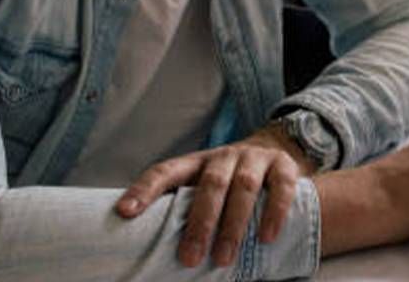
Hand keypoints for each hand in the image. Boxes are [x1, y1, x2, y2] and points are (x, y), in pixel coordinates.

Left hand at [116, 125, 314, 267]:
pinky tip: (266, 237)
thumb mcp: (205, 186)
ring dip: (233, 225)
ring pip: (243, 187)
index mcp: (197, 163)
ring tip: (224, 258)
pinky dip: (274, 212)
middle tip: (190, 258)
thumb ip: (185, 208)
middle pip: (210, 184)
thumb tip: (149, 250)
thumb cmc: (231, 183)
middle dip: (200, 223)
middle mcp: (225, 156)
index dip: (145, 189)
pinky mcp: (284, 165)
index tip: (124, 212)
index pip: (166, 170)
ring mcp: (256, 158)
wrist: (277, 151)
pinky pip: (281, 187)